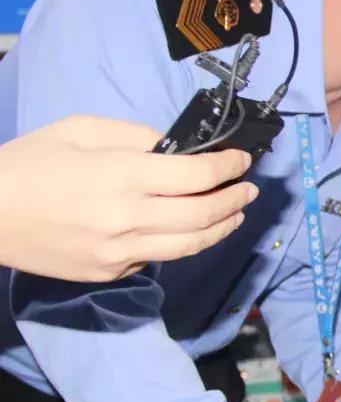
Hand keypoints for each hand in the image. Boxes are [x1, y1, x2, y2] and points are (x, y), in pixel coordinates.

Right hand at [0, 115, 256, 280]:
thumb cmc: (30, 163)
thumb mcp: (82, 129)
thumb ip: (137, 136)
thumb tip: (180, 148)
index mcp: (121, 176)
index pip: (198, 175)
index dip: (229, 167)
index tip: (242, 161)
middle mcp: (127, 218)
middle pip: (204, 214)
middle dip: (235, 200)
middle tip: (249, 190)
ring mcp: (120, 252)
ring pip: (191, 244)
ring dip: (222, 228)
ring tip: (235, 214)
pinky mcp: (111, 272)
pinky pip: (159, 257)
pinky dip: (182, 242)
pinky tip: (190, 229)